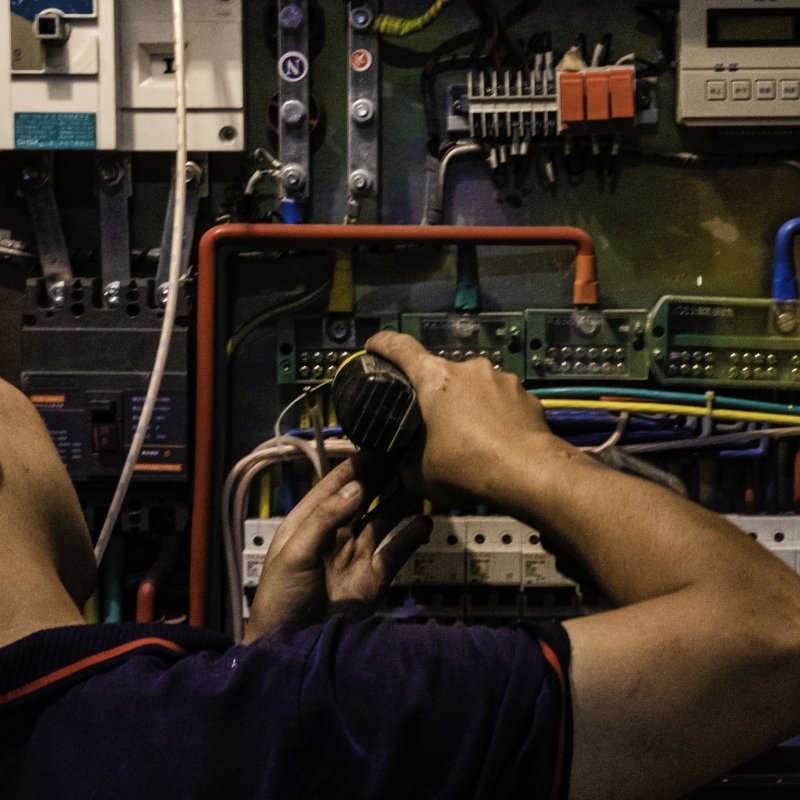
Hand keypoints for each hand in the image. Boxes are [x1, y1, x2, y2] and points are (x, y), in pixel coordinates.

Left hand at [243, 453, 431, 642]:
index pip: (335, 484)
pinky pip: (396, 551)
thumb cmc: (280, 600)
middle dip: (384, 476)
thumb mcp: (294, 554)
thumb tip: (357, 487)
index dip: (359, 464)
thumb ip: (325, 520)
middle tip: (409, 453)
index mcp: (308, 521)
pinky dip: (411, 535)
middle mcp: (334, 533)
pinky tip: (426, 521)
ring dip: (401, 501)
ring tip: (423, 480)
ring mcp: (355, 555)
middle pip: (364, 497)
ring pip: (384, 519)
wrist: (292, 652)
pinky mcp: (373, 578)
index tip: (382, 442)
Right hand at [365, 332, 563, 505]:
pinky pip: (503, 403)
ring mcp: (502, 379)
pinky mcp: (527, 396)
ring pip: (475, 389)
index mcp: (434, 378)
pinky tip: (497, 442)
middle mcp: (469, 369)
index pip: (400, 348)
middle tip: (434, 425)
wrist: (529, 475)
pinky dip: (497, 417)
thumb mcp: (417, 472)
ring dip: (469, 406)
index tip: (374, 346)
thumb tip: (404, 458)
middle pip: (442, 375)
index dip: (383, 345)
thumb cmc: (466, 467)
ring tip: (470, 439)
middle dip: (436, 396)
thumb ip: (404, 457)